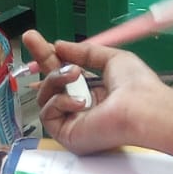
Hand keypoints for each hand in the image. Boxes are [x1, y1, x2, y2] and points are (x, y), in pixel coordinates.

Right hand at [21, 30, 167, 154]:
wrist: (142, 109)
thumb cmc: (136, 85)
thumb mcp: (112, 58)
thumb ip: (84, 52)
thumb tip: (59, 46)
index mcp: (96, 92)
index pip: (67, 73)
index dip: (52, 57)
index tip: (37, 39)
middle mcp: (82, 107)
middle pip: (51, 83)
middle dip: (41, 59)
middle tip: (31, 37)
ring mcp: (73, 122)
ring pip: (46, 96)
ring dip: (56, 79)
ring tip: (73, 73)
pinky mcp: (66, 136)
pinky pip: (48, 115)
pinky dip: (60, 103)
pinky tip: (81, 103)